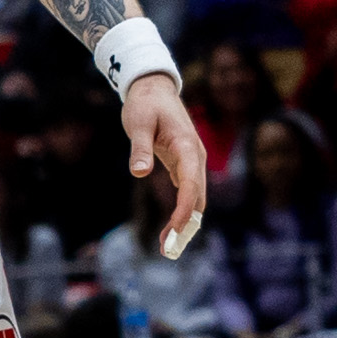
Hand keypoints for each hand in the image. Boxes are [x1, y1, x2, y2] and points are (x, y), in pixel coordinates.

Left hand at [122, 73, 207, 256]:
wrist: (153, 88)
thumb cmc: (146, 104)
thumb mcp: (139, 123)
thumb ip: (140, 148)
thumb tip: (140, 173)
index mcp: (187, 146)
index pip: (190, 183)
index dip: (184, 209)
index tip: (174, 231)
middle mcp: (195, 156)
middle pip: (197, 197)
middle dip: (185, 225)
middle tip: (167, 249)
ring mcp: (191, 161)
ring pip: (195, 197)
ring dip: (184, 222)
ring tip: (166, 245)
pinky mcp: (183, 164)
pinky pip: (188, 192)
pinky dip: (182, 211)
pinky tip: (170, 228)